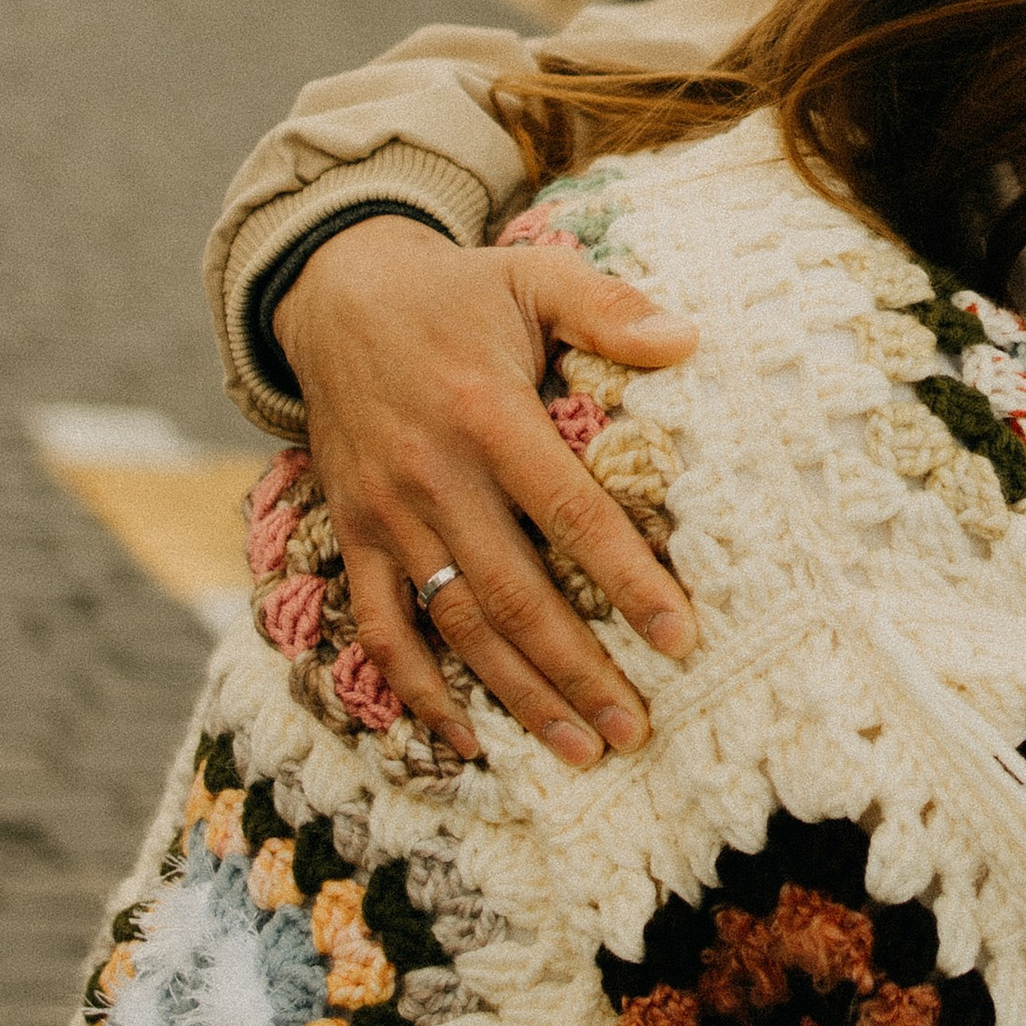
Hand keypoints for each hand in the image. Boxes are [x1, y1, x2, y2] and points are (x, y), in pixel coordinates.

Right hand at [272, 217, 698, 765]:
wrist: (335, 292)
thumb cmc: (456, 292)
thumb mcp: (534, 278)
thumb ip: (610, 308)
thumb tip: (690, 339)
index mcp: (485, 414)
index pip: (570, 514)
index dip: (627, 580)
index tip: (680, 638)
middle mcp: (431, 475)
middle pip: (514, 593)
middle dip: (578, 669)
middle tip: (636, 728)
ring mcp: (385, 513)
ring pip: (454, 623)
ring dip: (516, 693)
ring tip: (578, 748)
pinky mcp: (353, 533)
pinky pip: (379, 626)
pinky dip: (417, 690)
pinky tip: (467, 742)